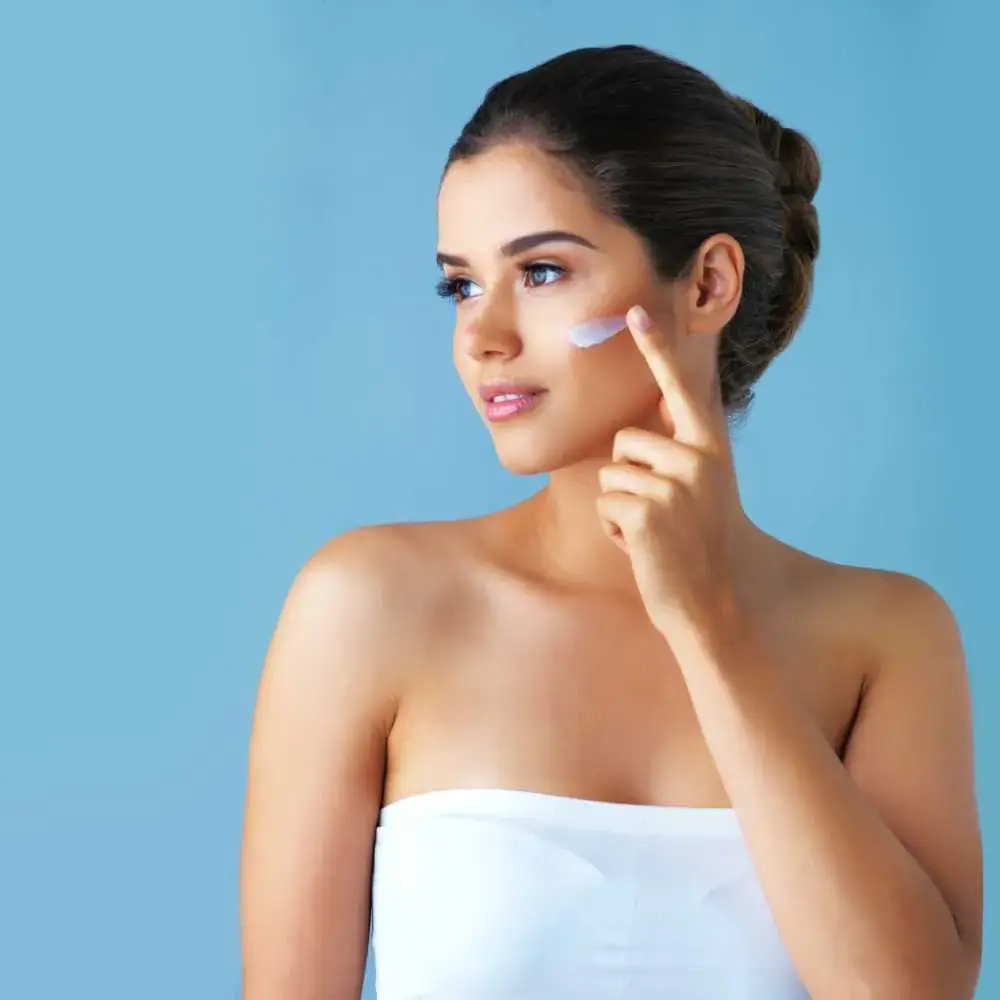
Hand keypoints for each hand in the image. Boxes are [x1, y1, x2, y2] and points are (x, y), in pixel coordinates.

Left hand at [595, 305, 742, 636]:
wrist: (714, 602)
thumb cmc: (697, 543)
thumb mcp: (698, 488)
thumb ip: (677, 451)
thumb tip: (643, 420)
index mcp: (710, 447)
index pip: (679, 388)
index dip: (658, 349)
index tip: (636, 311)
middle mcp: (698, 458)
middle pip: (624, 440)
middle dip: (628, 477)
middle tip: (662, 514)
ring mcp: (675, 486)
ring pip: (609, 474)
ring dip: (620, 507)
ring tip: (655, 532)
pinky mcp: (648, 513)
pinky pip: (605, 503)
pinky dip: (615, 531)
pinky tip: (643, 548)